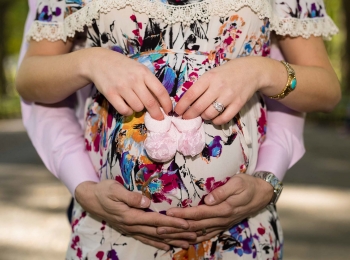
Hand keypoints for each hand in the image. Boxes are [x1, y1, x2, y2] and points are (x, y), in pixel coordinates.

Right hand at [75, 180, 196, 249]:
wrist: (90, 199)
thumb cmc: (103, 191)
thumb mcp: (114, 190)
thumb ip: (130, 196)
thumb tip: (146, 202)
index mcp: (131, 216)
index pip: (156, 221)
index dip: (172, 223)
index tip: (187, 224)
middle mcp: (132, 225)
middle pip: (159, 232)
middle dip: (177, 234)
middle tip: (194, 235)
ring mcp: (131, 229)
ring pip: (154, 237)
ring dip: (171, 240)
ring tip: (186, 243)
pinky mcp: (130, 228)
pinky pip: (146, 238)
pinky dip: (157, 243)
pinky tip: (167, 246)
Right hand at [88, 48, 172, 119]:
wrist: (99, 61)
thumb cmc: (123, 66)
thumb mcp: (139, 69)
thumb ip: (148, 82)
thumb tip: (160, 101)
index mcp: (144, 72)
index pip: (160, 91)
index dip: (166, 103)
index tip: (169, 110)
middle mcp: (134, 80)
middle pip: (150, 103)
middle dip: (157, 113)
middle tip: (159, 118)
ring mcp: (121, 87)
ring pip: (137, 108)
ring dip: (139, 109)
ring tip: (136, 104)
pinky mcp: (110, 94)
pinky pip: (124, 110)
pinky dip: (128, 112)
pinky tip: (127, 107)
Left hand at [157, 174, 273, 242]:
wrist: (262, 194)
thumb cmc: (248, 184)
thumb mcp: (238, 183)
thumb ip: (223, 191)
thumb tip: (209, 199)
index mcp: (223, 209)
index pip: (198, 213)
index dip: (183, 215)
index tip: (168, 214)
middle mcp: (221, 219)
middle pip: (195, 226)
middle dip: (176, 228)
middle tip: (159, 228)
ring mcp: (222, 224)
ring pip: (199, 233)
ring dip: (182, 235)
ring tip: (166, 236)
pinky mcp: (223, 224)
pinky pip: (207, 234)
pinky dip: (195, 238)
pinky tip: (185, 241)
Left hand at [174, 57, 266, 123]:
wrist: (251, 71)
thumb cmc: (227, 72)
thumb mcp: (212, 74)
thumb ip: (200, 86)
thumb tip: (186, 102)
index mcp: (209, 78)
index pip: (191, 94)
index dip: (182, 105)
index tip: (177, 111)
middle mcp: (218, 87)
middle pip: (198, 107)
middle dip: (189, 115)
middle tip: (186, 118)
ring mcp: (229, 96)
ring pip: (210, 114)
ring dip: (203, 117)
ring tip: (203, 114)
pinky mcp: (238, 104)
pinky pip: (223, 118)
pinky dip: (216, 121)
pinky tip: (214, 118)